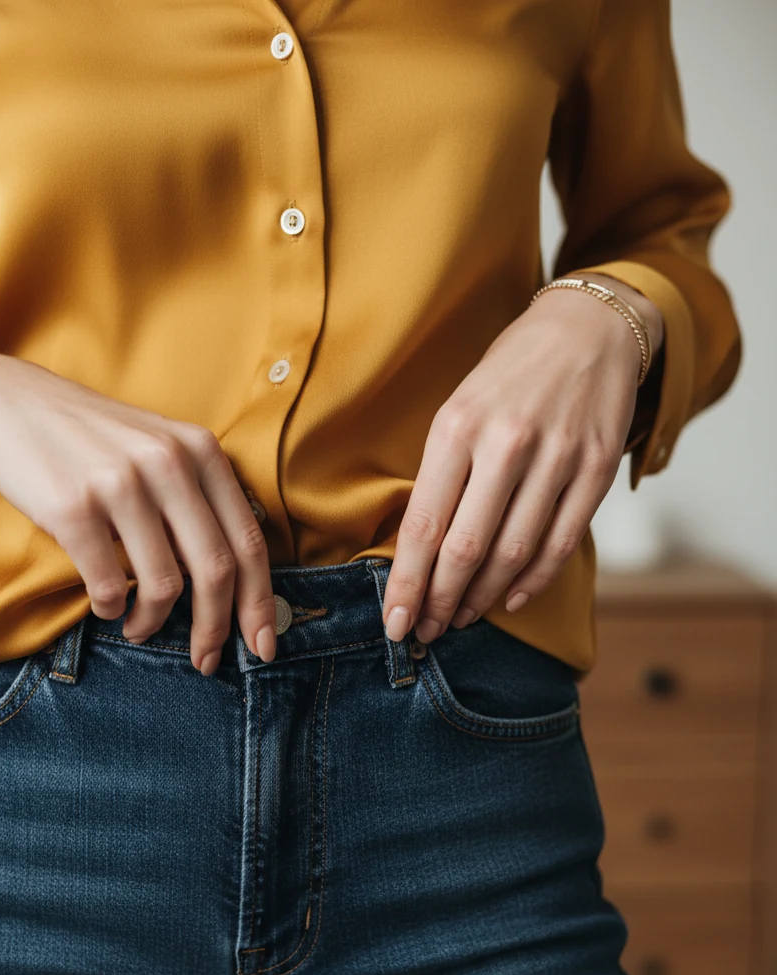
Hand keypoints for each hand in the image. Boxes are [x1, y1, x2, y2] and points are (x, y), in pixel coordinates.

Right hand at [0, 350, 275, 672]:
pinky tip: (107, 606)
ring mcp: (121, 485)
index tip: (263, 646)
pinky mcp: (73, 508)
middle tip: (206, 659)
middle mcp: (168, 463)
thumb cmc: (99, 443)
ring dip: (154, 623)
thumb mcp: (165, 449)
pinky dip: (111, 610)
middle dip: (216, 628)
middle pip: (216, 571)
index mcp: (202, 451)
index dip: (260, 603)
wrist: (13, 405)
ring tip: (140, 628)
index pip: (248, 542)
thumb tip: (240, 586)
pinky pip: (108, 586)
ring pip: (164, 585)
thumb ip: (204, 500)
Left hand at [381, 275, 664, 643]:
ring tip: (462, 618)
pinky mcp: (596, 468)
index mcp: (458, 426)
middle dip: (439, 602)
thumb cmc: (510, 373)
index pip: (424, 525)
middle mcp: (506, 443)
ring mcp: (557, 457)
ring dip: (482, 598)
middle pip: (465, 549)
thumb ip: (442, 473)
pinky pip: (560, 543)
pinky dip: (533, 581)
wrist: (588, 327)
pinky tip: (511, 599)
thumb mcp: (459, 407)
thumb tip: (417, 551)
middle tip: (426, 632)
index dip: (407, 585)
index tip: (395, 623)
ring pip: (513, 554)